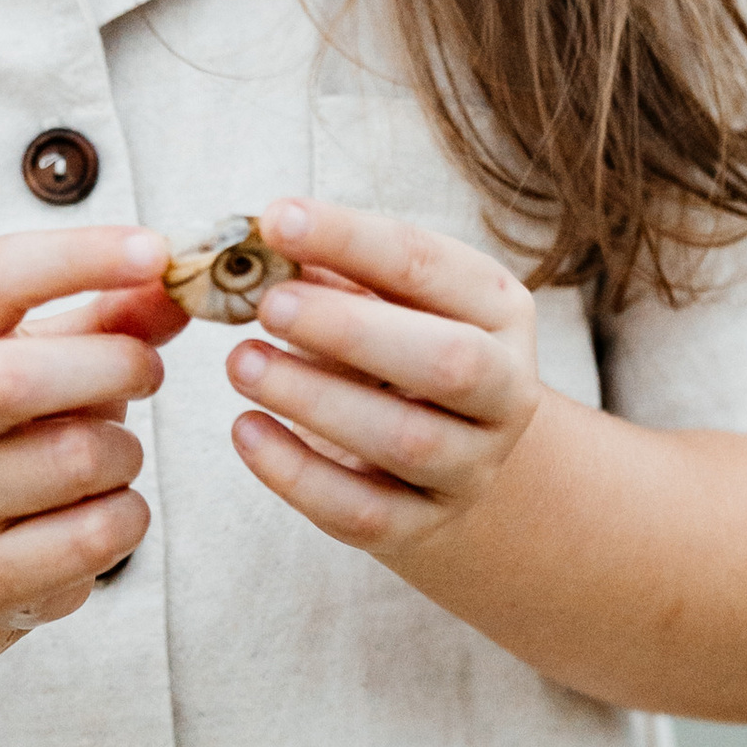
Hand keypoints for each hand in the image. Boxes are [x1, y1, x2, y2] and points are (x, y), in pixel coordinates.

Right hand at [0, 226, 185, 639]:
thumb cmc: (23, 429)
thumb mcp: (60, 356)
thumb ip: (120, 315)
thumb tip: (184, 277)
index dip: (78, 256)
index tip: (156, 250)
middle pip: (13, 378)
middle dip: (111, 366)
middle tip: (150, 371)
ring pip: (71, 460)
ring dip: (126, 452)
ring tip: (116, 457)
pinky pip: (93, 536)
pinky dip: (127, 517)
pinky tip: (106, 509)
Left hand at [225, 197, 538, 561]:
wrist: (448, 453)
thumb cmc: (397, 348)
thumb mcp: (386, 299)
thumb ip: (331, 270)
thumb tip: (255, 243)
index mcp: (498, 310)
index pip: (430, 265)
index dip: (351, 239)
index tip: (275, 220)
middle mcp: (505, 390)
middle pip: (447, 363)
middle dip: (350, 329)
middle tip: (267, 305)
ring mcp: (471, 467)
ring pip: (404, 441)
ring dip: (313, 399)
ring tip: (240, 363)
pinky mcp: (424, 527)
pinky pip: (362, 511)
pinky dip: (296, 474)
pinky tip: (246, 431)